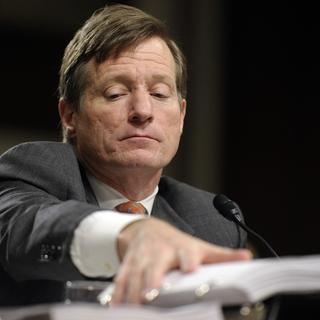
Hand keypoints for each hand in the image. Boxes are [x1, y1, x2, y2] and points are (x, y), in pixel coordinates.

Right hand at [112, 217, 250, 303]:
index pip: (186, 253)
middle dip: (151, 282)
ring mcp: (141, 258)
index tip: (189, 269)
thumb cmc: (176, 242)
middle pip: (154, 267)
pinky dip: (118, 294)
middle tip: (151, 297)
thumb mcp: (199, 246)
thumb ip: (221, 255)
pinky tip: (117, 308)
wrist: (148, 229)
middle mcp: (160, 252)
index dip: (187, 260)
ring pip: (135, 276)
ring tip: (134, 310)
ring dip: (133, 293)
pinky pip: (121, 280)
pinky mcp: (128, 264)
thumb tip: (248, 258)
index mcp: (181, 248)